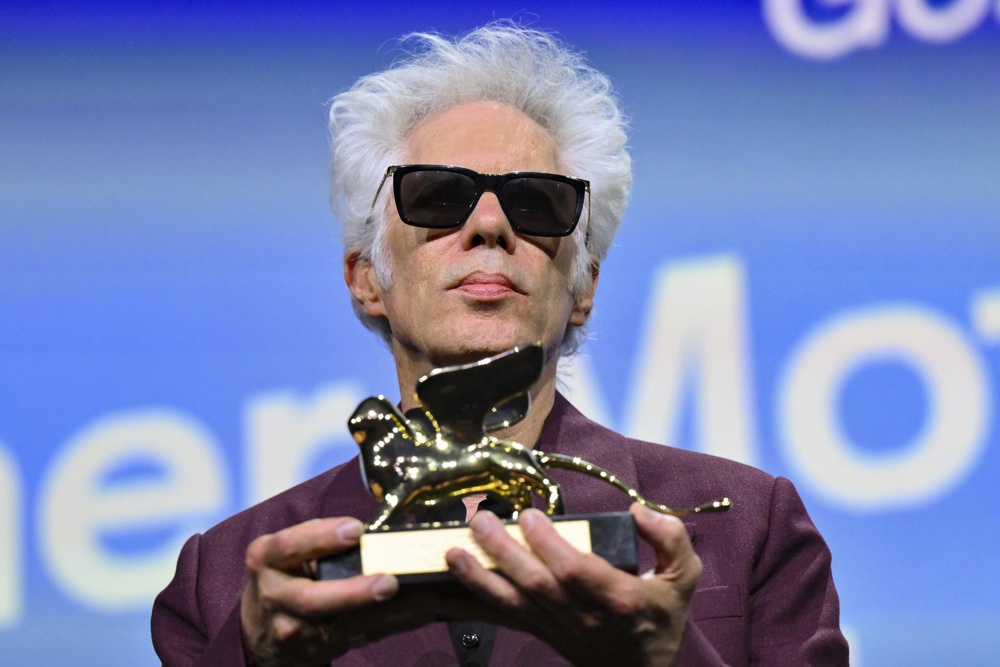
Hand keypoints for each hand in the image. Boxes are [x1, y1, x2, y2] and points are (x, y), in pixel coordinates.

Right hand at [241, 517, 436, 666]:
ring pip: (340, 625)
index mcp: (267, 557)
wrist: (261, 627)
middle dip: (353, 593)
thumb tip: (378, 534)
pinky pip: (359, 635)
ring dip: (386, 614)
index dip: (323, 537)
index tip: (357, 530)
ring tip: (424, 600)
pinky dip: (393, 623)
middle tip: (389, 583)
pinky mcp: (314, 649)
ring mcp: (292, 629)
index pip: (290, 546)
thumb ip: (321, 541)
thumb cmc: (287, 574)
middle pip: (312, 599)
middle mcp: (274, 595)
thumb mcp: (288, 552)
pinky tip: (421, 612)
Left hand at [443, 503, 701, 666]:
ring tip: (451, 552)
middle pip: (536, 585)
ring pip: (513, 605)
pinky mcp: (540, 632)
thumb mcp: (684, 577)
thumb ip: (670, 539)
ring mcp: (558, 628)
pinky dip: (473, 602)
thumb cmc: (661, 616)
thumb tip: (638, 511)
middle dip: (503, 552)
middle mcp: (583, 617)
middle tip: (480, 519)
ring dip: (478, 579)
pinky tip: (445, 586)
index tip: (528, 515)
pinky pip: (503, 617)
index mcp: (619, 599)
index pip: (575, 571)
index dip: (548, 544)